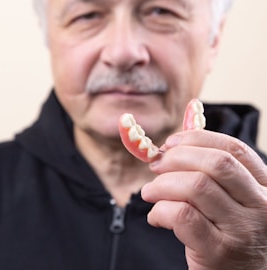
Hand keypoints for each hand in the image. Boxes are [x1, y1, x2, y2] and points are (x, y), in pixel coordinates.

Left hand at [141, 130, 266, 269]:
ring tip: (149, 192)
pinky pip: (183, 216)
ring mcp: (243, 229)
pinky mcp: (221, 252)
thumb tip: (171, 147)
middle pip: (215, 163)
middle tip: (156, 165)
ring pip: (196, 186)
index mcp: (262, 185)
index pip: (233, 148)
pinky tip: (156, 217)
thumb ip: (210, 174)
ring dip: (162, 184)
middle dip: (177, 158)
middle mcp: (261, 205)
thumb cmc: (227, 231)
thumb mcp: (230, 200)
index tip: (170, 142)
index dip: (197, 139)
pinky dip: (161, 210)